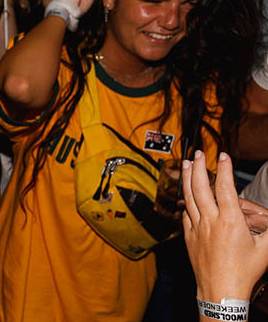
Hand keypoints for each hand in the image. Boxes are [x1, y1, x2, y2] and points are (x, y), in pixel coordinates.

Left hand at [183, 151, 267, 302]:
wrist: (220, 291)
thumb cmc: (245, 272)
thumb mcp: (266, 249)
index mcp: (230, 221)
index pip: (225, 188)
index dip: (224, 169)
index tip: (224, 155)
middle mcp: (210, 222)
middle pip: (200, 188)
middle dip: (199, 167)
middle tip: (198, 153)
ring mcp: (197, 229)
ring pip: (189, 198)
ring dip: (187, 179)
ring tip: (186, 164)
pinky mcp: (189, 237)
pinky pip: (186, 214)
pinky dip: (186, 201)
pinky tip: (186, 195)